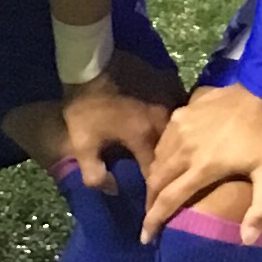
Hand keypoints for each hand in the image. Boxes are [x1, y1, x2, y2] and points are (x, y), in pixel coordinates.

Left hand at [45, 72, 169, 193]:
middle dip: (168, 165)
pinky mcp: (169, 80)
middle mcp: (164, 118)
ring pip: (180, 126)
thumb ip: (95, 174)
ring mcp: (170, 96)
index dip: (153, 190)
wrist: (90, 61)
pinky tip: (172, 121)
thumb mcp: (82, 144)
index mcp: (144, 135)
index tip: (151, 200)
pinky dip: (177, 116)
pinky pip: (179, 104)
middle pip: (173, 149)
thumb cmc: (86, 105)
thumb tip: (113, 190)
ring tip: (170, 149)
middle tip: (163, 175)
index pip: (156, 173)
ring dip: (176, 139)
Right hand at [145, 82, 261, 246]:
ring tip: (157, 194)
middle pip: (156, 181)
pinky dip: (161, 156)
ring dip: (155, 179)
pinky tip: (168, 162)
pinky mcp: (183, 112)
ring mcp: (181, 127)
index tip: (146, 238)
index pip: (169, 199)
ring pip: (157, 159)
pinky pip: (164, 140)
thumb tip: (246, 241)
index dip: (154, 221)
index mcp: (202, 166)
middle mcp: (184, 148)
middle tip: (151, 218)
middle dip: (150, 202)